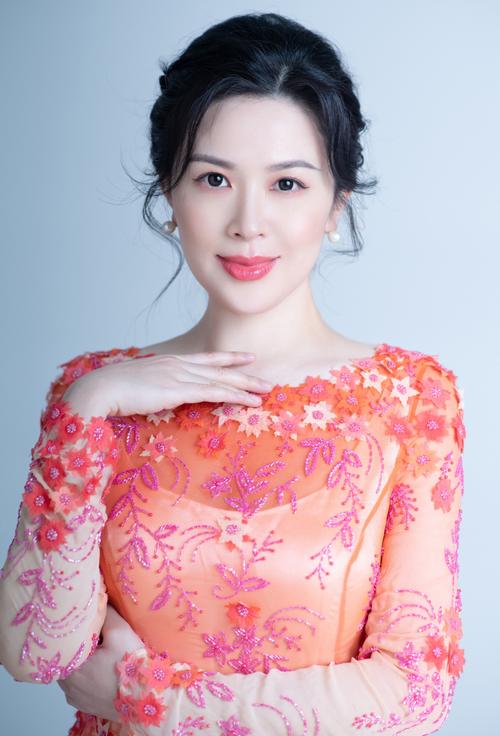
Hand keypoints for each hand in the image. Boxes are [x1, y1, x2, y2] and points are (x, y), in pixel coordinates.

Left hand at [57, 604, 143, 720]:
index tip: (90, 625)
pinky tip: (100, 672)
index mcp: (71, 664)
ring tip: (99, 654)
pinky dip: (85, 678)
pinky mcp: (83, 706)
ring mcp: (74, 698)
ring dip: (82, 663)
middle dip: (79, 647)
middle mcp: (66, 684)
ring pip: (72, 672)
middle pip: (68, 657)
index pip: (65, 642)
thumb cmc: (130, 664)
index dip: (77, 632)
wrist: (145, 699)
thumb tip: (98, 599)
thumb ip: (105, 613)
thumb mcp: (120, 630)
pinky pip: (78, 687)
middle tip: (96, 638)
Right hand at [63, 350, 273, 418]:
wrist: (100, 388)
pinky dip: (235, 396)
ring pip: (221, 380)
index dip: (227, 358)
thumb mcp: (137, 385)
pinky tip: (249, 401)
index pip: (205, 359)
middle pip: (219, 368)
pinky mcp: (179, 389)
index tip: (246, 357)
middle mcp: (178, 364)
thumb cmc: (111, 391)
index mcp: (168, 362)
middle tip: (265, 378)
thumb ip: (152, 388)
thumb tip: (157, 396)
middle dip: (244, 373)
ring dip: (246, 387)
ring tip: (265, 392)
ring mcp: (179, 375)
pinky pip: (214, 392)